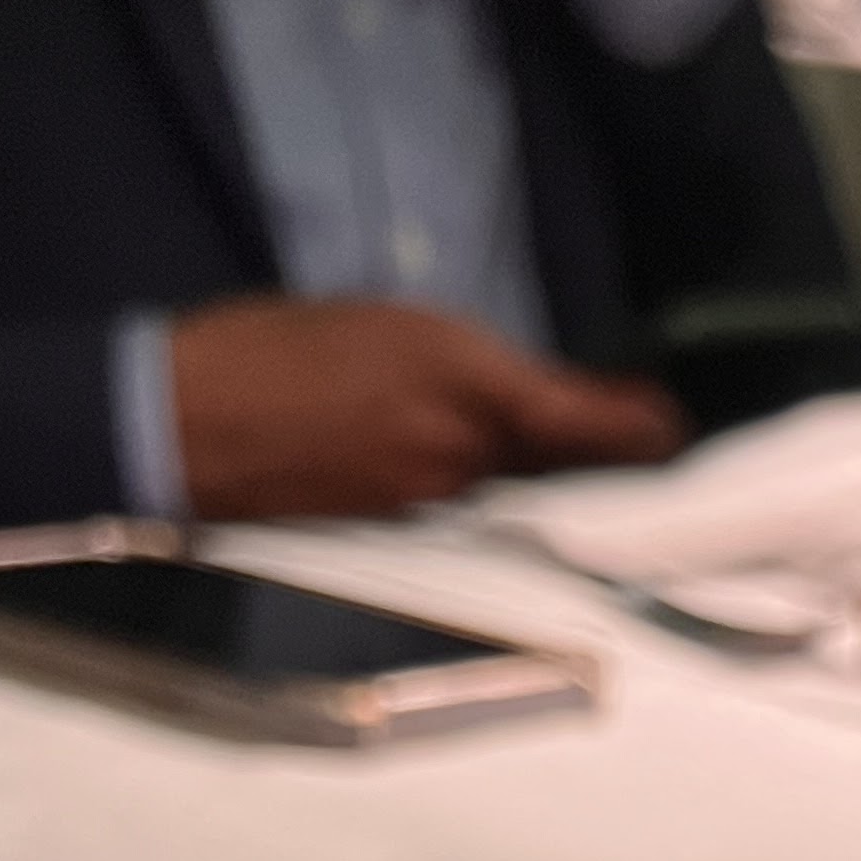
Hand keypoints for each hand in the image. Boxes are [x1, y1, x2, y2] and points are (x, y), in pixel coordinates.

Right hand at [168, 299, 685, 519]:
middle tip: (641, 441)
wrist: (185, 422)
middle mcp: (461, 453)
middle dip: (602, 459)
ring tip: (566, 460)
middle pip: (562, 468)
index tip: (675, 429)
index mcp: (462, 380)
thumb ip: (473, 367)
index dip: (639, 430)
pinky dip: (486, 499)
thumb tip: (536, 400)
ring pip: (516, 492)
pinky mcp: (404, 534)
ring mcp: (433, 503)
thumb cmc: (278, 351)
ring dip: (541, 479)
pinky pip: (469, 514)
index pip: (584, 420)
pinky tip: (480, 482)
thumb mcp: (390, 325)